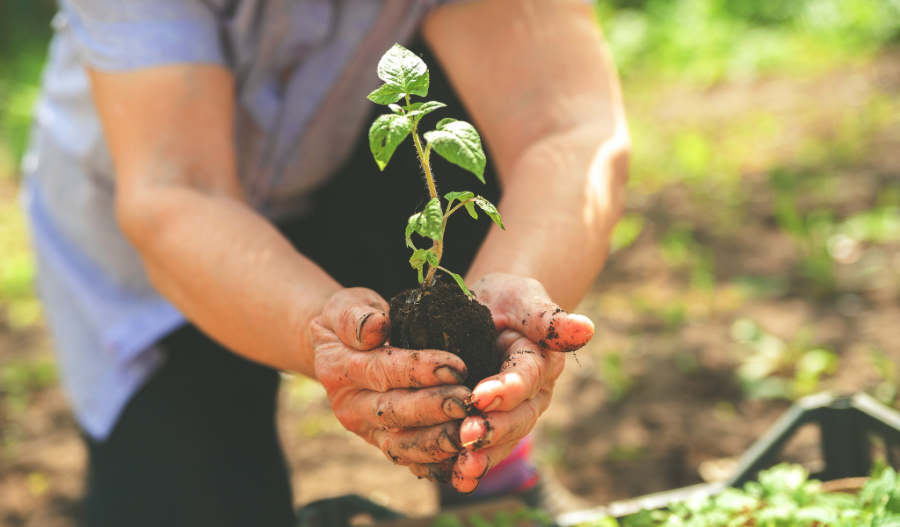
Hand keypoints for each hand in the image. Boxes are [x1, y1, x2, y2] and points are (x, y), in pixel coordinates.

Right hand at [311, 288, 471, 482]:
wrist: (340, 351)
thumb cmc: (353, 321)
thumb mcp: (346, 305)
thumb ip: (355, 316)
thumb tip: (376, 326)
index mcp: (339, 369)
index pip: (382, 370)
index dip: (419, 370)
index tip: (456, 367)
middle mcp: (349, 406)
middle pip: (392, 412)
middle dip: (433, 409)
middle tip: (468, 402)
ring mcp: (366, 430)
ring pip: (401, 445)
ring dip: (436, 442)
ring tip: (469, 432)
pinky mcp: (383, 444)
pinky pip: (410, 460)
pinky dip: (435, 464)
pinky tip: (462, 457)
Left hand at [449, 273, 594, 491]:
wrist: (491, 312)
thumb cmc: (508, 300)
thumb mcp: (524, 299)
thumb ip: (547, 317)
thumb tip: (584, 328)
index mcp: (540, 362)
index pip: (526, 379)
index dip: (506, 390)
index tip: (481, 395)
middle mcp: (532, 395)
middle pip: (518, 418)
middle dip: (493, 430)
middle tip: (467, 436)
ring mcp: (513, 415)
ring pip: (503, 442)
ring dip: (483, 457)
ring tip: (463, 468)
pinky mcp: (491, 427)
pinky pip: (483, 452)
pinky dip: (467, 467)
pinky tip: (450, 477)